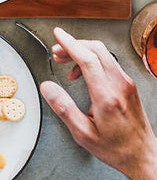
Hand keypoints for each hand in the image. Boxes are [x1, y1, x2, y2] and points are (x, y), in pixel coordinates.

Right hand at [40, 27, 156, 179]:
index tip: (58, 35)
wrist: (143, 156)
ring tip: (64, 60)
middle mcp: (119, 85)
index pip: (88, 59)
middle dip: (73, 44)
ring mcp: (125, 83)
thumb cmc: (116, 148)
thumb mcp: (83, 133)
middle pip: (96, 49)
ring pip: (102, 53)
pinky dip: (90, 60)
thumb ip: (63, 108)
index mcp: (106, 96)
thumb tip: (47, 87)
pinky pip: (107, 62)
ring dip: (81, 51)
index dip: (70, 43)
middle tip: (57, 50)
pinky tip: (80, 72)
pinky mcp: (127, 85)